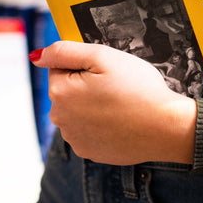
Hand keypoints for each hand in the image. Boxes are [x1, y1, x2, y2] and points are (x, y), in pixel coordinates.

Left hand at [30, 41, 196, 165]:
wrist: (166, 128)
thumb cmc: (139, 89)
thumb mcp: (103, 57)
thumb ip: (65, 51)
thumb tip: (36, 56)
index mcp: (60, 92)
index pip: (61, 66)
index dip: (85, 65)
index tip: (106, 72)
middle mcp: (60, 119)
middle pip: (67, 89)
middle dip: (86, 85)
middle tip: (116, 87)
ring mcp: (74, 138)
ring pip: (77, 110)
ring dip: (92, 105)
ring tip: (121, 105)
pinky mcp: (89, 151)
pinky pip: (88, 129)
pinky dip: (100, 124)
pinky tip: (120, 122)